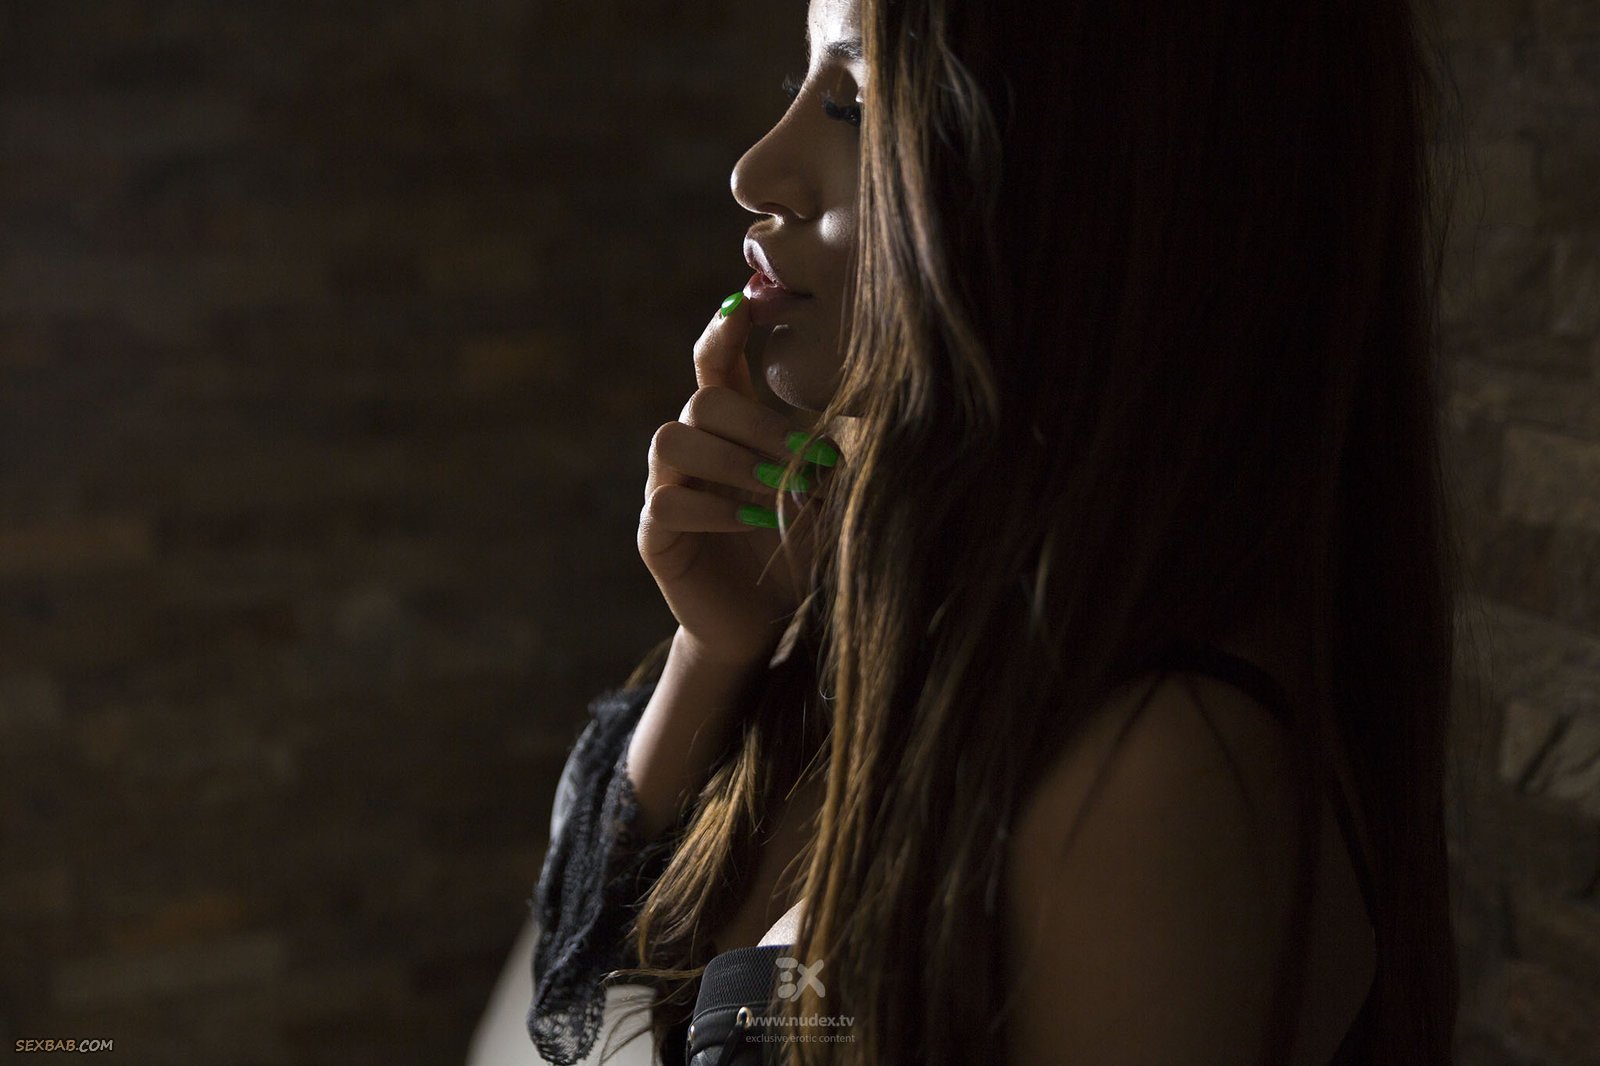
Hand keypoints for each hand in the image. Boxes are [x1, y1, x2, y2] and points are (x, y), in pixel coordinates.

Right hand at [637, 294, 839, 668]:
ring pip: (671, 439)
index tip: (744, 305)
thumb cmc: (798, 550)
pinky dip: (714, 507)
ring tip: (777, 489)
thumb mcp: (828, 496)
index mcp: (728, 427)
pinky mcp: (655, 534)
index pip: (713, 362)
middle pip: (701, 401)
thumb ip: (835, 452)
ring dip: (732, 460)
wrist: (765, 624)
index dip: (722, 331)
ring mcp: (664, 487)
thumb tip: (869, 409)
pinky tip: (753, 522)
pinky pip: (666, 500)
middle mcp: (690, 449)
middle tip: (805, 456)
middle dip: (757, 423)